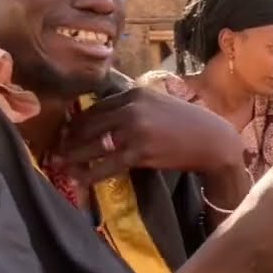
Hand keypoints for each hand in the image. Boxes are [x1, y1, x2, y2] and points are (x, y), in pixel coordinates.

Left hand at [55, 87, 243, 182]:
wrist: (214, 141)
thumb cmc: (190, 124)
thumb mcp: (160, 104)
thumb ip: (135, 106)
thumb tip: (108, 117)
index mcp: (135, 93)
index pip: (96, 107)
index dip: (79, 121)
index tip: (69, 131)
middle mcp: (132, 108)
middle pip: (89, 123)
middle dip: (70, 138)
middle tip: (57, 149)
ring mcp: (135, 130)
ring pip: (93, 144)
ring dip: (73, 155)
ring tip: (60, 163)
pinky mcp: (140, 152)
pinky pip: (106, 164)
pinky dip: (89, 173)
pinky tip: (77, 178)